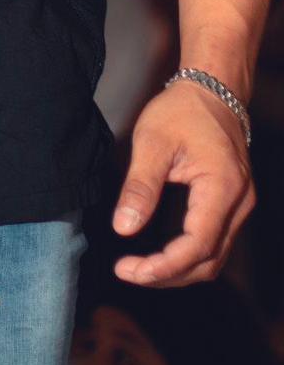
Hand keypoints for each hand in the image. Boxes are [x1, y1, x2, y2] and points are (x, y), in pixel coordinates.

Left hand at [111, 80, 254, 286]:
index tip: (129, 270)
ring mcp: (240, 206)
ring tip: (140, 269)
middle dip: (167, 274)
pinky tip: (161, 255)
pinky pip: (215, 243)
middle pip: (208, 261)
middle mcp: (240, 203)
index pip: (197, 245)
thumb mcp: (152, 142)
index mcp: (223, 187)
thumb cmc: (183, 110)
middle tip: (128, 272)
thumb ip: (139, 186)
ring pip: (214, 258)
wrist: (211, 90)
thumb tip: (123, 228)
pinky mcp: (233, 206)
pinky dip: (188, 256)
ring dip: (178, 271)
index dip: (163, 266)